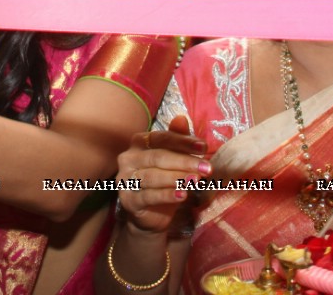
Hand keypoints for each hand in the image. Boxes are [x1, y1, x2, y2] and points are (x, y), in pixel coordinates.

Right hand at [114, 115, 209, 234]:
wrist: (150, 215)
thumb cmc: (163, 181)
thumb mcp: (173, 159)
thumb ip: (177, 139)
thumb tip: (182, 117)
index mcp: (139, 144)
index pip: (161, 138)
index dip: (182, 141)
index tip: (203, 146)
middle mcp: (128, 158)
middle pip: (158, 157)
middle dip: (184, 161)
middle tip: (206, 167)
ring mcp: (126, 179)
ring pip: (153, 176)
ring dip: (177, 178)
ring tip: (196, 180)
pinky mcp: (129, 200)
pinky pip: (149, 196)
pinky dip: (167, 195)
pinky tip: (183, 195)